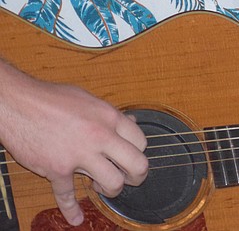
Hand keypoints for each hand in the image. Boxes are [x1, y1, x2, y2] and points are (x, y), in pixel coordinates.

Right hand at [0, 64, 148, 225]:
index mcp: (109, 117)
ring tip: (102, 186)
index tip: (131, 156)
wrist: (17, 104)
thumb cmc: (50, 98)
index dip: (138, 151)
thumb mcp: (88, 99)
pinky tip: (76, 218)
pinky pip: (67, 195)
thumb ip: (109, 115)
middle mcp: (100, 136)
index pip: (141, 141)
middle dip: (137, 176)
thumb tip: (130, 123)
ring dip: (111, 190)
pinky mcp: (57, 169)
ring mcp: (79, 154)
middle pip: (136, 164)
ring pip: (113, 182)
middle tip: (130, 178)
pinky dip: (72, 210)